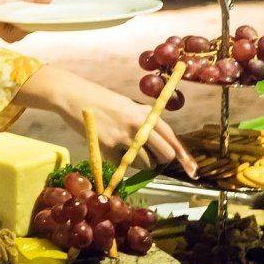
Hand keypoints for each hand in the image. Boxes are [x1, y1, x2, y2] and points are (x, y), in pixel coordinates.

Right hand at [0, 0, 53, 42]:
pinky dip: (25, 16)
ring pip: (27, 24)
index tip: (55, 10)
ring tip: (40, 5)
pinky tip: (29, 8)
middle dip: (38, 15)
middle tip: (49, 4)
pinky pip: (22, 23)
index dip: (45, 17)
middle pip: (32, 26)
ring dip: (32, 15)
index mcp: (14, 35)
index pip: (35, 26)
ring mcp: (10, 35)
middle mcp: (13, 38)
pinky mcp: (8, 30)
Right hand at [65, 80, 196, 178]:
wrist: (71, 94)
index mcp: (145, 114)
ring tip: (124, 150)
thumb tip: (157, 144)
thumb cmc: (98, 99)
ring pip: (146, 164)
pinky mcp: (107, 147)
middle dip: (159, 159)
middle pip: (165, 155)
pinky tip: (109, 148)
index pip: (172, 138)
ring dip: (139, 163)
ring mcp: (123, 137)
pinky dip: (119, 161)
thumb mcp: (127, 106)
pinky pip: (123, 164)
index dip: (184, 155)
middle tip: (148, 157)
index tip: (192, 169)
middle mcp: (139, 125)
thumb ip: (143, 122)